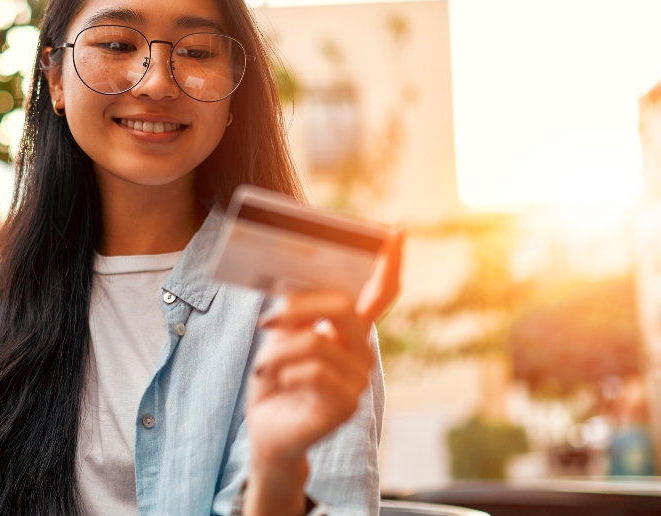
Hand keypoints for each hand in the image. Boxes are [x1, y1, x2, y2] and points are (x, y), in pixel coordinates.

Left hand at [243, 229, 403, 515]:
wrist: (267, 429)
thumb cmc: (275, 379)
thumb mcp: (280, 337)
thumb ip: (295, 313)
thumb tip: (295, 288)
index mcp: (349, 331)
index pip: (379, 294)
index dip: (389, 264)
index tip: (395, 232)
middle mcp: (362, 351)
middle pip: (344, 307)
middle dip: (301, 307)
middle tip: (266, 320)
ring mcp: (359, 379)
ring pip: (317, 342)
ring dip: (278, 352)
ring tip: (264, 367)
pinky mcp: (348, 404)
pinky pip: (313, 372)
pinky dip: (284, 373)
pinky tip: (278, 384)